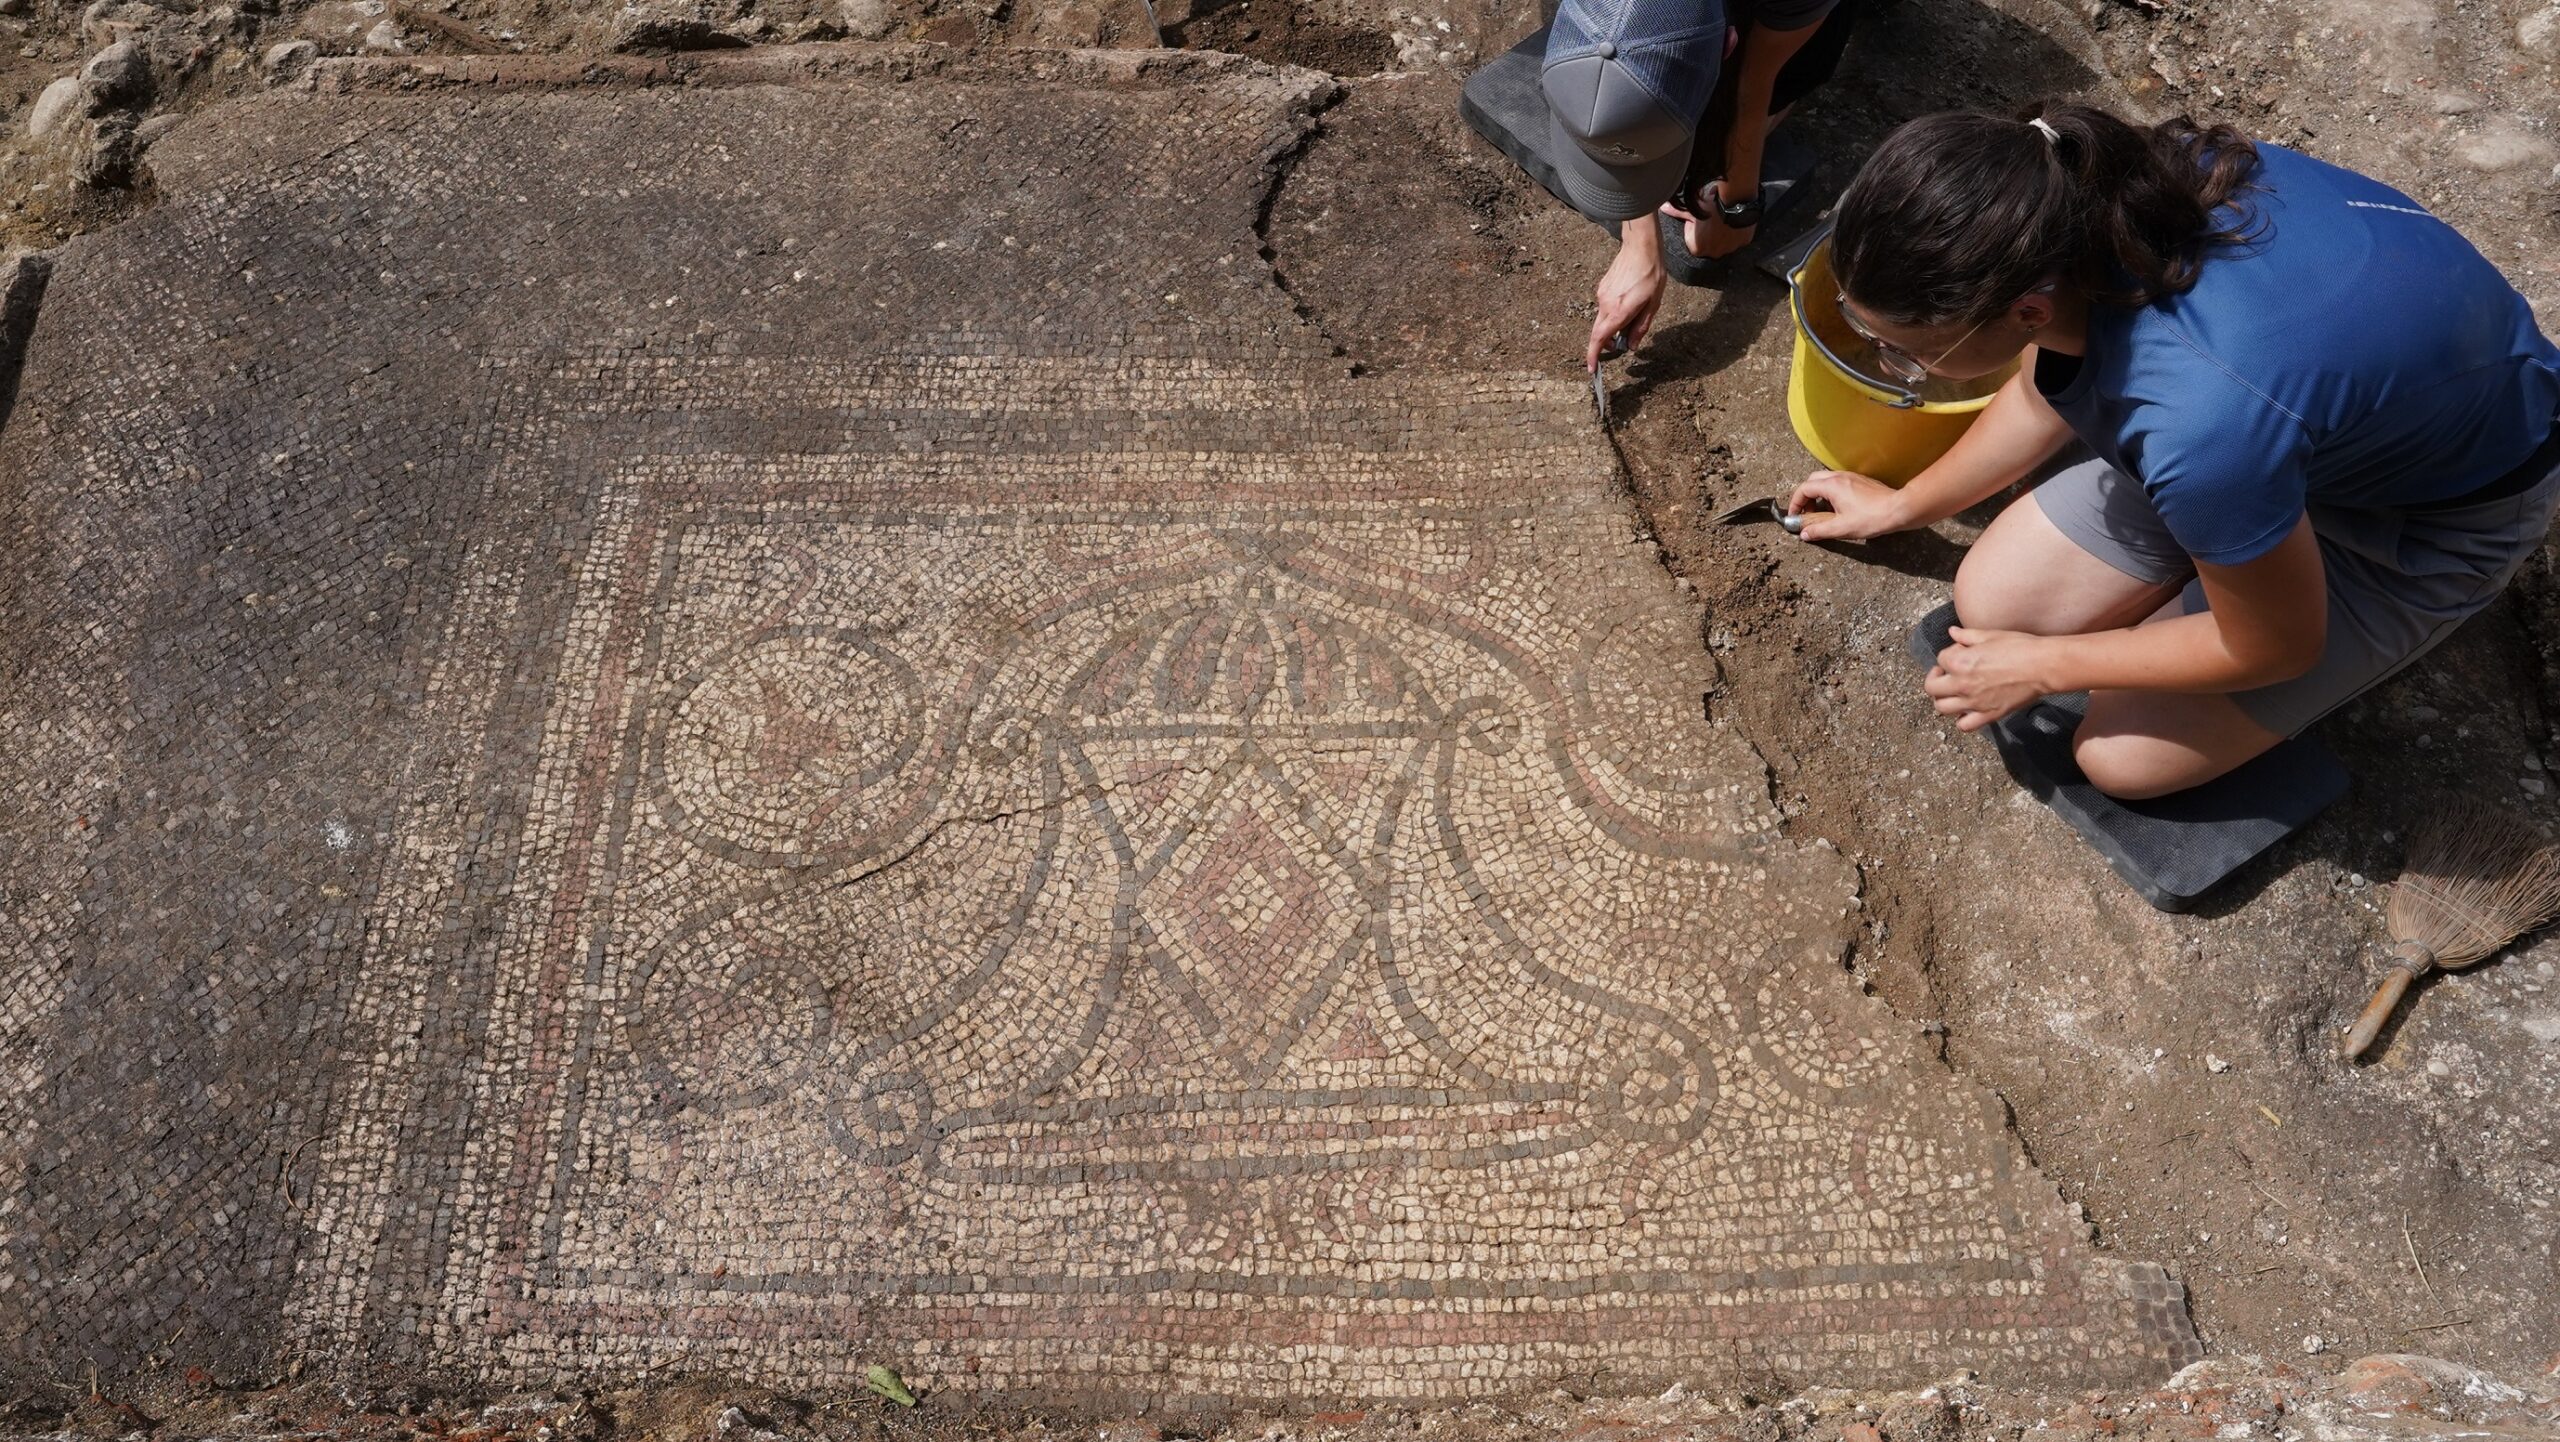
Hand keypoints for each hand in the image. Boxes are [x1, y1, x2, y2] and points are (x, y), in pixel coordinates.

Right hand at [1587, 244, 1666, 370]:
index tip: (1591, 369)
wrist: (1641, 247)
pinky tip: (1629, 301)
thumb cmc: (1651, 274)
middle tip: (1621, 344)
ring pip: (1603, 319)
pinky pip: (1605, 307)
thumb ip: (1641, 327)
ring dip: (1613, 325)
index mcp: (1619, 311)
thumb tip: (1632, 345)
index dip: (1593, 356)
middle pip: (1599, 332)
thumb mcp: (1653, 305)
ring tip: (1634, 314)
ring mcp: (1602, 295)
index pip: (1599, 339)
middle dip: (1606, 343)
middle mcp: (1606, 304)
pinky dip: (1613, 313)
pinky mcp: (1602, 288)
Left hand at [1668, 182, 1755, 259]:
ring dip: (1724, 233)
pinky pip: (1738, 239)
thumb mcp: (1691, 211)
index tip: (1699, 221)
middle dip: (1710, 234)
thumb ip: (1676, 212)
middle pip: (1709, 244)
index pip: (1694, 243)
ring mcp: (1729, 250)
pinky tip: (1734, 220)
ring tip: (1723, 218)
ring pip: (1725, 242)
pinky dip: (1737, 231)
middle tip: (1712, 219)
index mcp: (1697, 249)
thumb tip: (1662, 207)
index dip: (1696, 231)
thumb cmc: (1710, 208)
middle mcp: (1713, 254)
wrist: (1734, 203)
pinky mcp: (1743, 243)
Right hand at [1787, 469, 1913, 540]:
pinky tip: (1839, 508)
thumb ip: (1819, 531)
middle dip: (1806, 496)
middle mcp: (1839, 477)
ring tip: (1823, 512)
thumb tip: (1804, 534)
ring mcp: (1851, 477)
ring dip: (1819, 494)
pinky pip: (1839, 482)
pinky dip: (1831, 492)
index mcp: (1831, 486)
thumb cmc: (1871, 518)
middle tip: (1808, 513)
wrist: (1898, 509)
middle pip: (1813, 480)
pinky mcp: (1860, 481)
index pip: (1804, 489)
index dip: (1796, 503)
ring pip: (1826, 480)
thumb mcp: (1841, 529)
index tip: (1796, 516)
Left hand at [1924, 626, 2056, 730]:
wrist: (2043, 666)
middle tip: (1947, 673)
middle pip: (1932, 687)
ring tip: (1953, 692)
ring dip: (1943, 699)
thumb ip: (1966, 636)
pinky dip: (1962, 720)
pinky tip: (1967, 710)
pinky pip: (1964, 725)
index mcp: (1960, 662)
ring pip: (1942, 708)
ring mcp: (1974, 702)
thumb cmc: (2019, 647)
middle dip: (1936, 678)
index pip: (1940, 659)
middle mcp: (1962, 684)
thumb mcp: (1990, 635)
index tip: (1962, 652)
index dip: (1950, 654)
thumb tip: (1952, 632)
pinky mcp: (1988, 715)